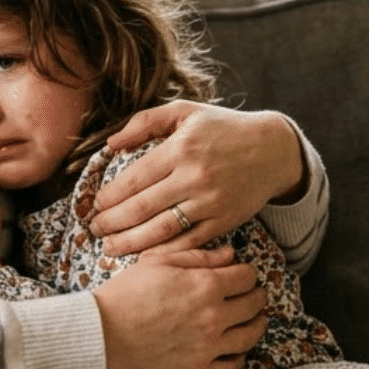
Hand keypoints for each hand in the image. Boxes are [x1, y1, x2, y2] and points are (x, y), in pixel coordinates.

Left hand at [87, 102, 305, 256]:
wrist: (274, 149)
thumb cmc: (223, 128)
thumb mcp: (185, 111)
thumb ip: (145, 122)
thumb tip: (111, 144)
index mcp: (180, 149)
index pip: (134, 179)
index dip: (110, 197)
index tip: (95, 205)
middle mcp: (194, 177)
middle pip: (142, 208)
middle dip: (112, 223)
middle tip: (94, 230)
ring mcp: (210, 202)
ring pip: (162, 229)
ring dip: (131, 242)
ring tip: (110, 248)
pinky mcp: (225, 221)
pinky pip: (190, 242)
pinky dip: (166, 252)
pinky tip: (146, 257)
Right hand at [91, 244, 268, 368]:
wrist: (102, 335)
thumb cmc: (125, 294)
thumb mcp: (158, 262)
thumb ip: (198, 257)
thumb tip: (231, 255)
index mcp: (207, 285)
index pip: (247, 277)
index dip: (247, 274)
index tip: (243, 276)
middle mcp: (215, 316)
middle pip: (254, 305)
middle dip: (256, 297)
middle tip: (253, 296)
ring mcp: (209, 347)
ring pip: (250, 336)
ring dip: (257, 325)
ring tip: (255, 321)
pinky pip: (232, 367)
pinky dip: (240, 358)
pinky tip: (237, 351)